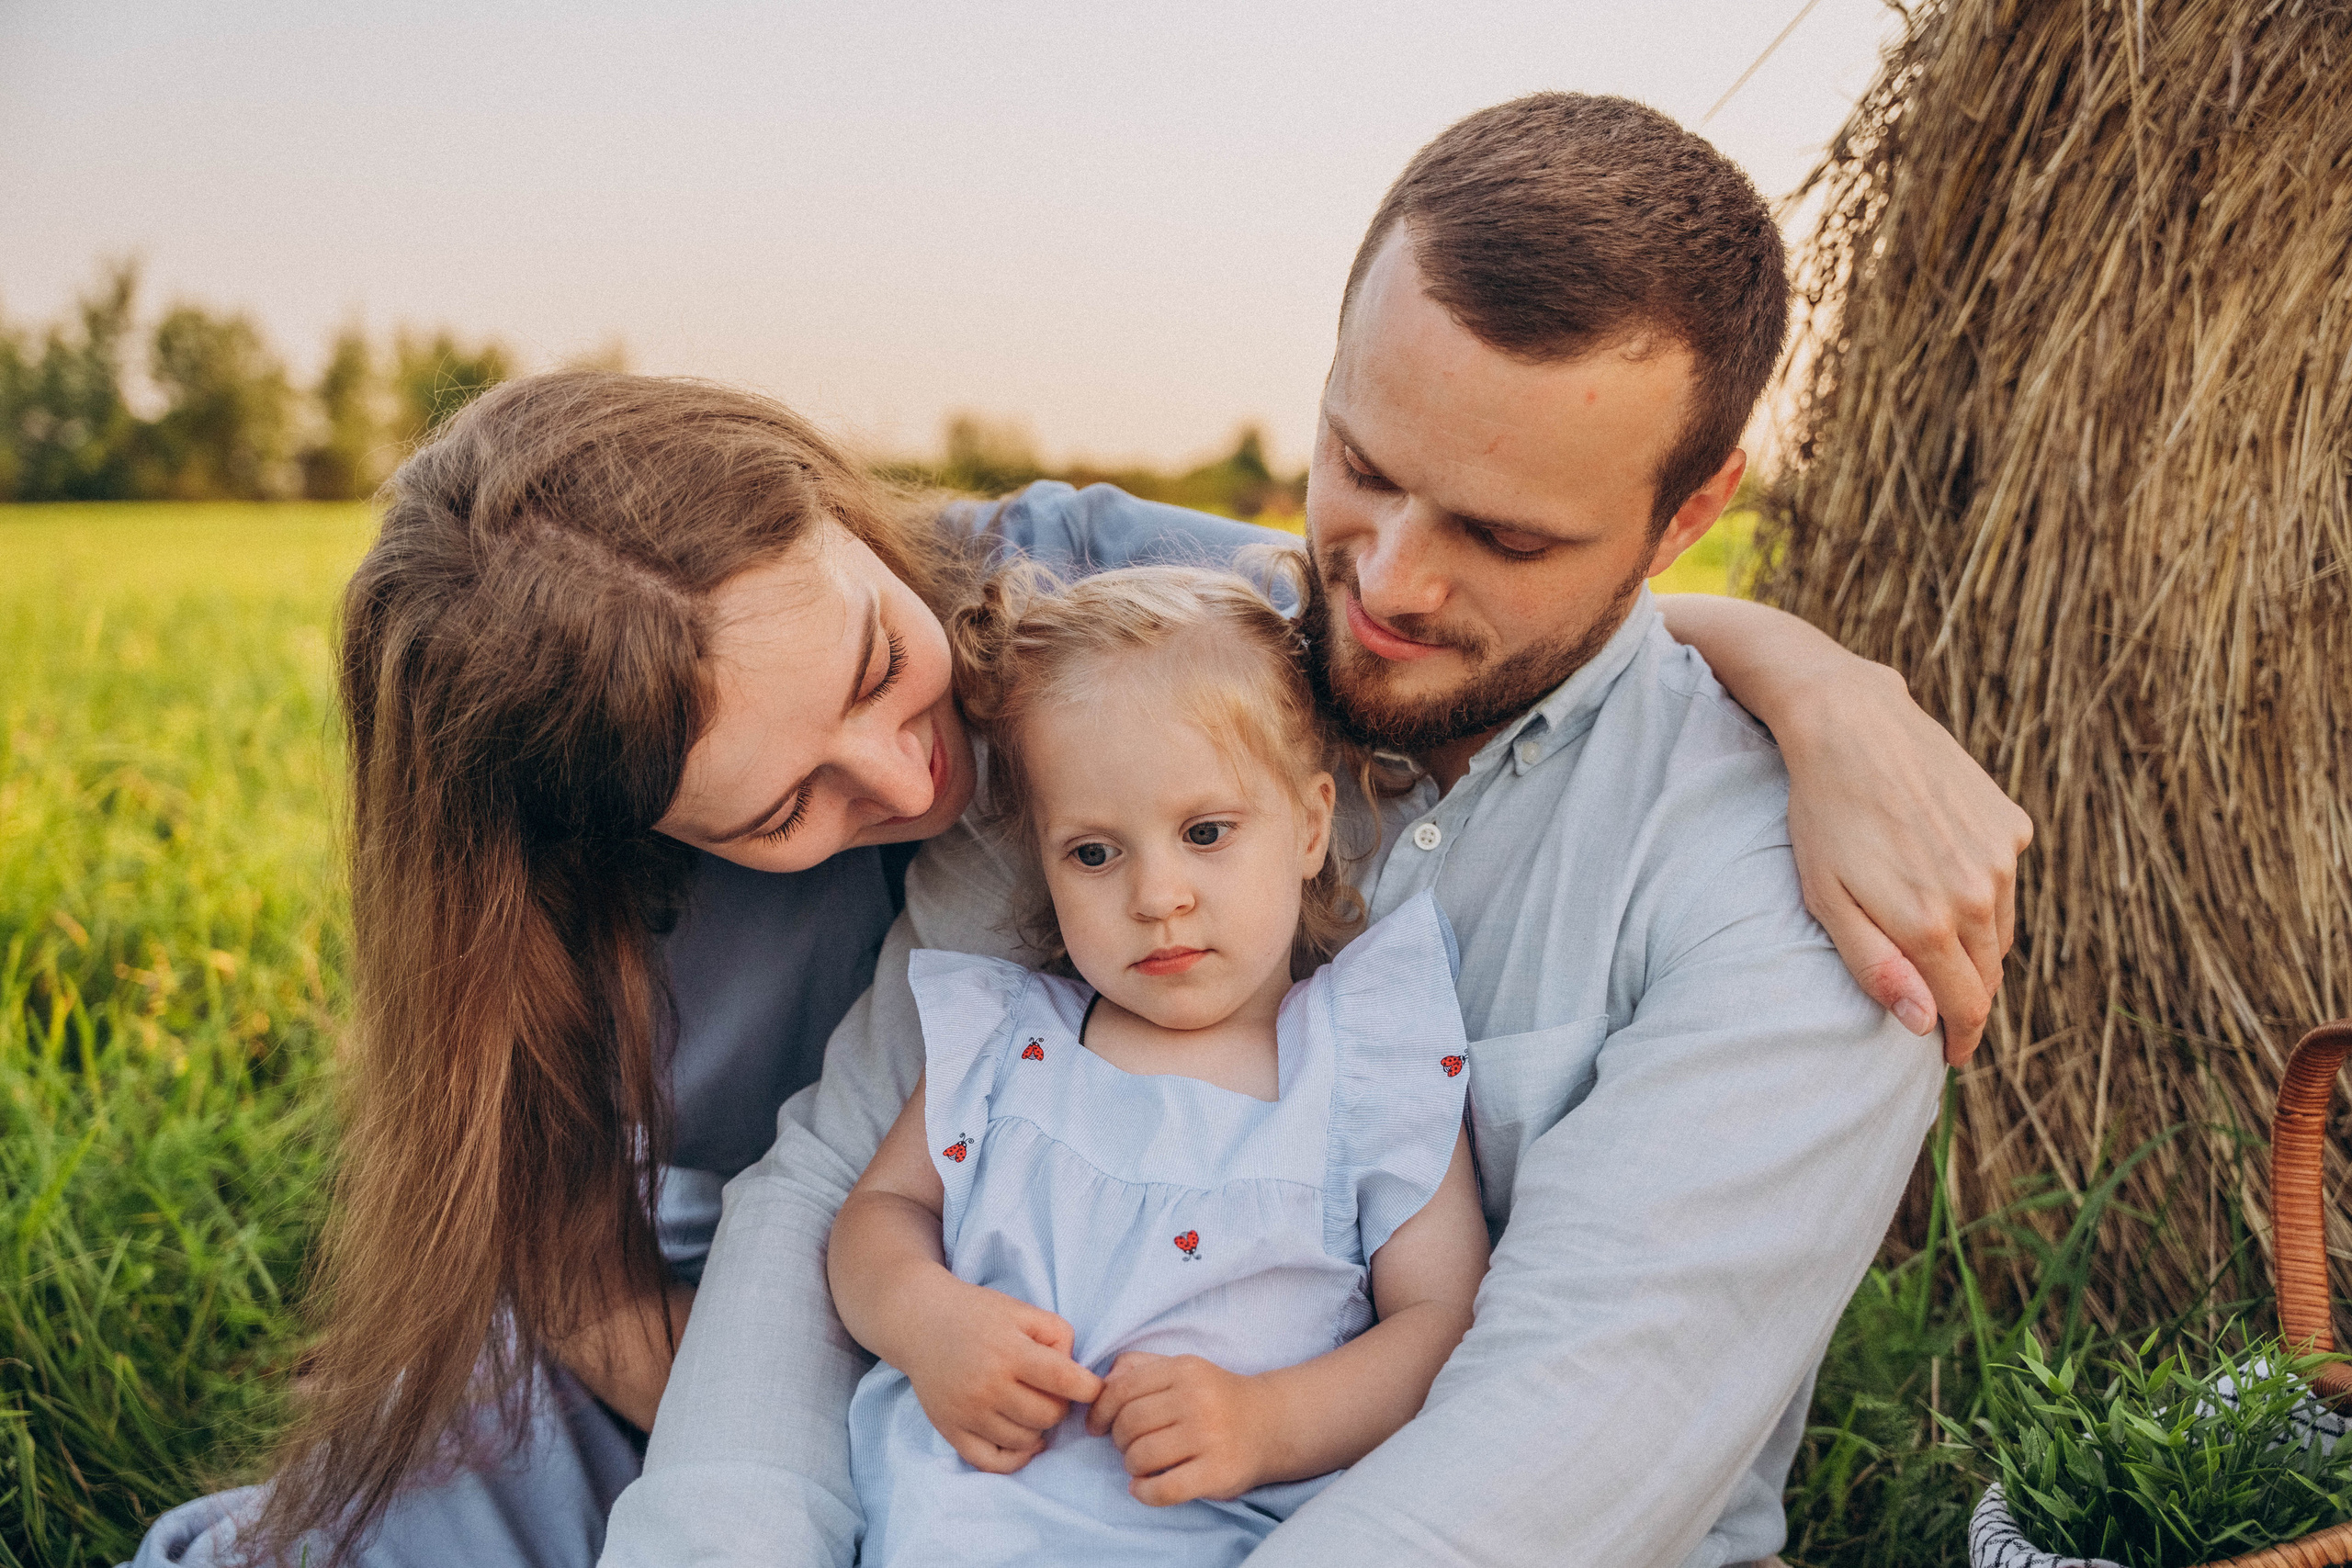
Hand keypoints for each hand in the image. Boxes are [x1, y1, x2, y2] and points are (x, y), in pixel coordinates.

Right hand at [896, 1280, 1102, 1473]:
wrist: (921, 1323)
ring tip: (1032, 1407)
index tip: (1093, 1388)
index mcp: (1009, 1351)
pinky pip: (992, 1463)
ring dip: (1039, 1428)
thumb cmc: (978, 1314)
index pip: (1064, 1380)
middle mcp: (988, 1386)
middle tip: (1051, 1392)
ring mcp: (968, 1412)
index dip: (1089, 1389)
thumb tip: (1076, 1373)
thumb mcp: (1022, 1310)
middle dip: (1061, 1406)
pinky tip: (1024, 1440)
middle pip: (1048, 1416)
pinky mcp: (950, 1430)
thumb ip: (1057, 1334)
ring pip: (1025, 1441)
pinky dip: (1015, 1458)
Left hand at [1085, 1351, 1276, 1505]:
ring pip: (1141, 1456)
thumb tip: (1100, 1383)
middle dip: (1119, 1440)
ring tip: (1141, 1464)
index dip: (1100, 1411)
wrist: (1270, 1424)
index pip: (1121, 1389)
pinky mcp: (1217, 1472)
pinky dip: (1144, 1492)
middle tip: (1129, 1446)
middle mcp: (1196, 1400)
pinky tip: (1143, 1487)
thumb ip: (1140, 1367)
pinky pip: (1163, 1489)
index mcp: (1184, 1369)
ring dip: (1131, 1465)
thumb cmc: (1214, 1398)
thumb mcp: (1182, 1370)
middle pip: (1128, 1424)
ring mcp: (1209, 1437)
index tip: (1097, 1426)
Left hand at [1780, 661, 2032, 1064]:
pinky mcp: (2009, 821)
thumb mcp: (1827, 899)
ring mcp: (2000, 855)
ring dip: (1977, 947)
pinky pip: (2003, 878)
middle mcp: (1979, 893)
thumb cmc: (1823, 816)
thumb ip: (1876, 966)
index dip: (1961, 1038)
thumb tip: (1925, 1024)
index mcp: (1932, 922)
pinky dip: (1982, 891)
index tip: (1950, 1057)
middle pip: (1990, 973)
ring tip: (1942, 949)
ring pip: (2002, 928)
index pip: (1967, 1006)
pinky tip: (1943, 876)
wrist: (1850, 724)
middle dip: (1969, 999)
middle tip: (1944, 1014)